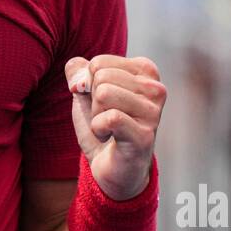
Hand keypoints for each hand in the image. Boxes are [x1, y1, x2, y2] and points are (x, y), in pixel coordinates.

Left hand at [66, 54, 165, 200]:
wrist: (111, 167)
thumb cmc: (102, 126)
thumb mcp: (85, 94)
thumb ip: (78, 72)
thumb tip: (75, 65)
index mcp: (145, 71)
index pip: (99, 62)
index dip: (88, 85)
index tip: (101, 102)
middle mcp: (155, 88)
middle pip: (101, 76)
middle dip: (92, 101)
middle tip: (105, 118)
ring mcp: (153, 112)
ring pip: (104, 93)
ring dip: (95, 115)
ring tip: (108, 128)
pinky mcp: (145, 135)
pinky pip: (109, 118)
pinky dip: (98, 129)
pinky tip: (108, 138)